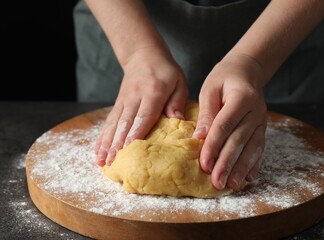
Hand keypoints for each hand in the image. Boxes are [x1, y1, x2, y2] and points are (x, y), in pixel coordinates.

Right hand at [95, 48, 187, 165]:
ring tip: (102, 160)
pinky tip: (98, 150)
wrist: (143, 54)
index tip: (129, 148)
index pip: (144, 115)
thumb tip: (177, 120)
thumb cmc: (165, 70)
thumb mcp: (178, 82)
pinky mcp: (117, 104)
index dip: (136, 133)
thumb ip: (177, 101)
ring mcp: (123, 101)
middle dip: (117, 143)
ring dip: (107, 143)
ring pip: (114, 124)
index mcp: (153, 92)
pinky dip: (102, 137)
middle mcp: (135, 97)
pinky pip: (109, 122)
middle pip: (125, 123)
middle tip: (112, 161)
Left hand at [193, 54, 266, 189]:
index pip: (224, 126)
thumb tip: (199, 137)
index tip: (204, 164)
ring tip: (231, 184)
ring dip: (241, 168)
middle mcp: (256, 111)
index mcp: (241, 97)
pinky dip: (254, 163)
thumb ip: (207, 112)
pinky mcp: (263, 127)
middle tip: (216, 181)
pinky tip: (249, 177)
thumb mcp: (211, 88)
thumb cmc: (225, 77)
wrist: (248, 70)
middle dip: (226, 163)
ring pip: (252, 147)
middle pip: (239, 140)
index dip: (213, 146)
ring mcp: (262, 120)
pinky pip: (260, 147)